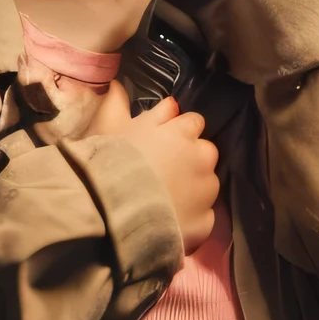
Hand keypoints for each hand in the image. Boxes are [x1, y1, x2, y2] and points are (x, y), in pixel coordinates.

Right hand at [90, 86, 218, 253]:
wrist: (111, 209)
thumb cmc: (112, 161)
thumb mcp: (117, 125)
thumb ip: (138, 107)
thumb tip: (161, 97)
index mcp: (184, 131)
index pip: (194, 122)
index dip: (178, 133)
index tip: (163, 143)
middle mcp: (203, 157)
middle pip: (205, 153)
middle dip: (190, 160)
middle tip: (163, 172)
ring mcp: (207, 191)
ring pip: (207, 185)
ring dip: (193, 189)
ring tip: (164, 200)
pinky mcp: (205, 222)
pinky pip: (203, 217)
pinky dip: (191, 218)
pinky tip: (170, 220)